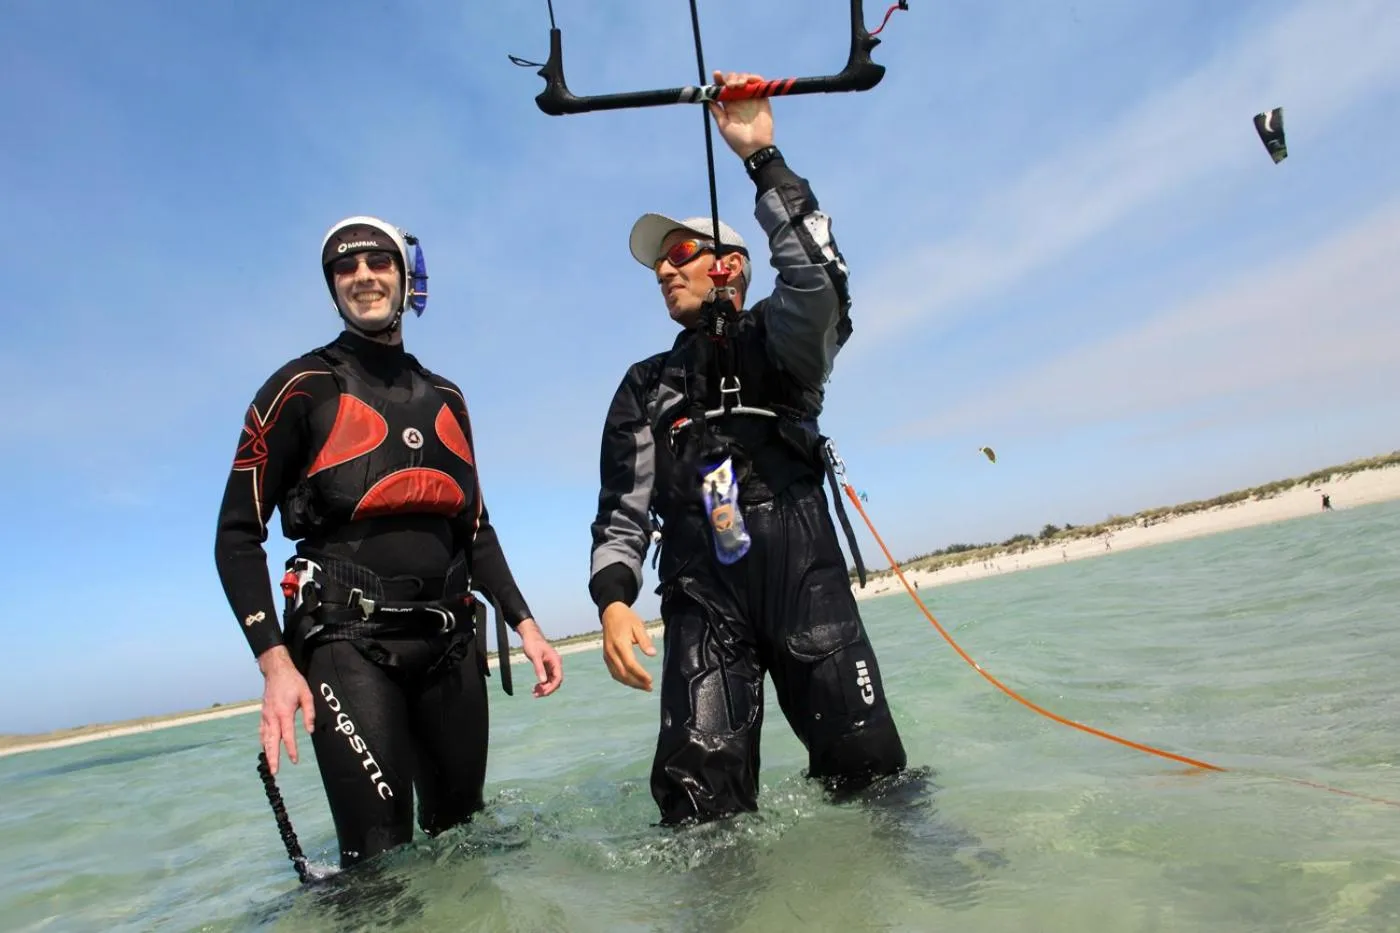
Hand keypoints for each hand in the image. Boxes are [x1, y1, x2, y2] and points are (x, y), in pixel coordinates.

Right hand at [256, 645, 314, 774]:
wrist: (276, 671)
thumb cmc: (293, 682)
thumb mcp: (306, 694)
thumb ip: (309, 713)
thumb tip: (310, 731)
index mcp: (284, 712)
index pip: (288, 735)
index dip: (291, 749)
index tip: (294, 760)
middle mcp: (272, 716)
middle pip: (272, 741)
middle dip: (273, 757)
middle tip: (274, 772)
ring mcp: (265, 716)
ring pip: (265, 738)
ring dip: (267, 752)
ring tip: (269, 765)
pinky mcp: (263, 714)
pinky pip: (262, 731)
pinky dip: (263, 741)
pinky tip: (265, 748)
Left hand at [515, 618, 563, 697]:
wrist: (531, 636)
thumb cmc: (533, 644)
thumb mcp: (535, 656)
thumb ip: (539, 669)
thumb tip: (542, 681)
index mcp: (556, 661)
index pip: (558, 677)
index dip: (552, 687)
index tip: (543, 693)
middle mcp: (556, 664)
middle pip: (556, 681)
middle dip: (547, 689)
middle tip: (536, 695)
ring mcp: (552, 666)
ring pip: (551, 681)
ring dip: (544, 688)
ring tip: (534, 693)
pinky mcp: (547, 667)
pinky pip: (547, 679)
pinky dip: (542, 684)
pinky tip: (535, 688)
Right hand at [601, 602, 656, 690]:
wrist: (610, 613)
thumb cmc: (627, 618)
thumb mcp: (638, 625)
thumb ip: (645, 640)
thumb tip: (652, 654)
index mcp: (620, 644)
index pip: (630, 664)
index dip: (640, 674)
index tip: (650, 680)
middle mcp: (611, 652)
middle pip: (623, 673)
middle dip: (637, 682)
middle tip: (649, 687)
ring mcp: (607, 655)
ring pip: (617, 675)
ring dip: (630, 683)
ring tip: (643, 687)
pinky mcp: (606, 657)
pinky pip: (613, 672)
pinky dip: (623, 679)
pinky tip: (632, 681)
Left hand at [707, 70, 774, 160]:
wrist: (755, 148)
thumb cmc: (738, 140)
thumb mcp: (723, 125)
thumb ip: (716, 111)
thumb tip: (707, 98)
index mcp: (729, 105)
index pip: (723, 87)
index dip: (719, 79)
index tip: (717, 74)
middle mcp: (739, 99)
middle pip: (733, 80)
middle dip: (730, 78)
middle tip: (731, 86)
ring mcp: (751, 98)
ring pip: (746, 79)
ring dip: (741, 77)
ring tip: (739, 85)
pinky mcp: (762, 99)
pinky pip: (760, 84)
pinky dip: (755, 78)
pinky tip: (751, 81)